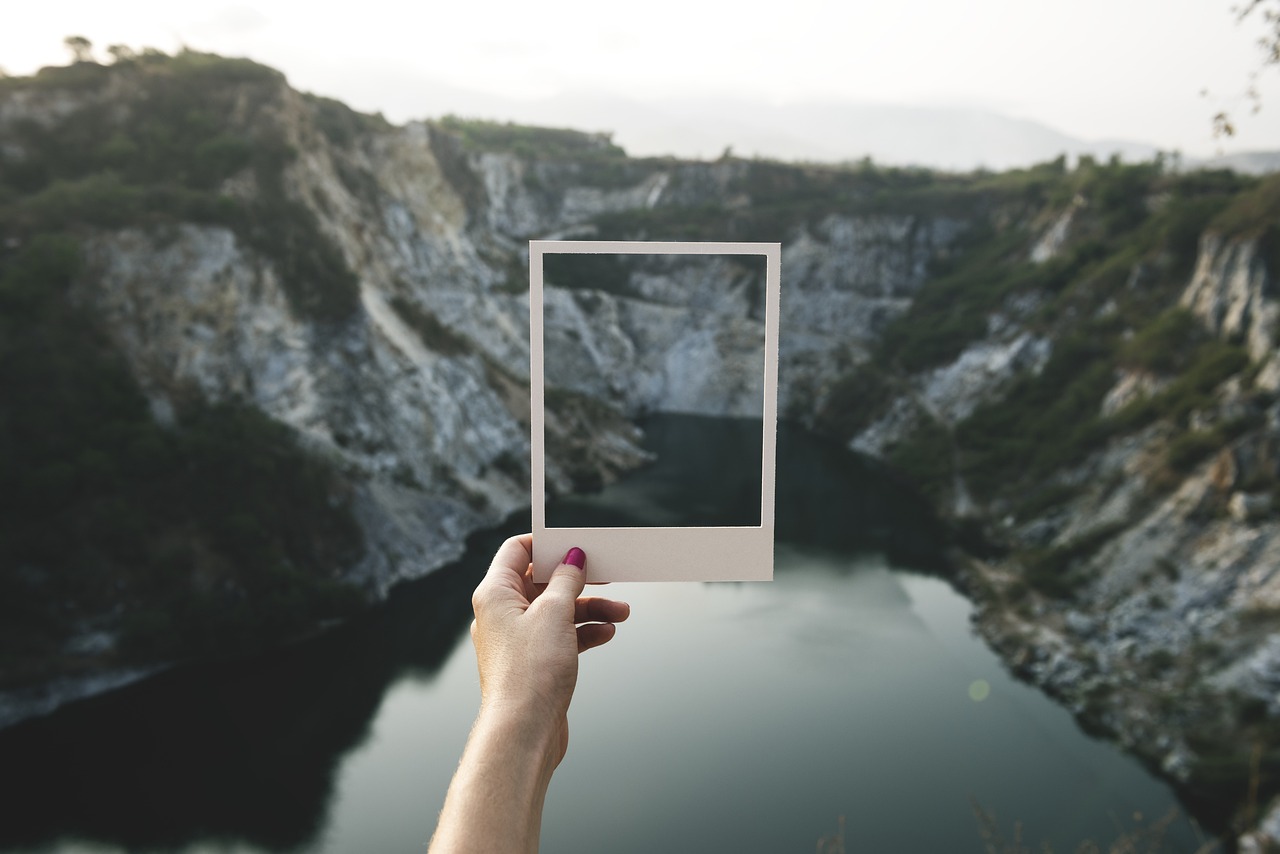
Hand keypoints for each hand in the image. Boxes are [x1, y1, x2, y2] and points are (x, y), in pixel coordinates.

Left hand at [470, 535, 628, 761]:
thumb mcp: (555, 614)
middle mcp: (502, 615)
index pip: (516, 551)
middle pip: (542, 582)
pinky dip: (583, 632)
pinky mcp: (533, 663)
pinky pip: (560, 636)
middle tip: (607, 575)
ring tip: (621, 613)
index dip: (547, 544)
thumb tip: (573, 558)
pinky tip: (606, 633)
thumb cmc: (530, 674)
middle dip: (579, 580)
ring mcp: (517, 641)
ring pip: (556, 611)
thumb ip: (567, 580)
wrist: (524, 733)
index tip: (576, 545)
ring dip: (589, 608)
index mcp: (495, 595)